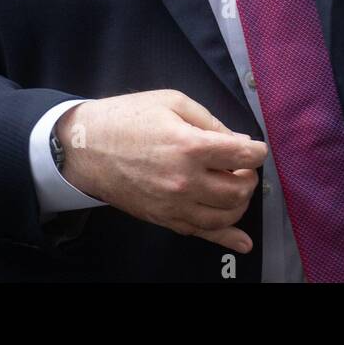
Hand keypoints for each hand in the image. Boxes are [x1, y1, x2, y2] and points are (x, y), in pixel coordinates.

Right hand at [55, 89, 267, 254]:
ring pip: (225, 215)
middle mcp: (185, 180)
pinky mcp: (164, 219)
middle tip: (242, 166)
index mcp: (189, 146)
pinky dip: (226, 239)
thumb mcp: (171, 102)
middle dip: (249, 177)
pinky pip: (201, 234)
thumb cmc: (127, 118)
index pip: (242, 155)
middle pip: (238, 189)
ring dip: (240, 203)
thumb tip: (239, 141)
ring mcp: (174, 204)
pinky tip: (242, 242)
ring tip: (236, 187)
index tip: (257, 148)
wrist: (86, 148)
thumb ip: (210, 121)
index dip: (257, 150)